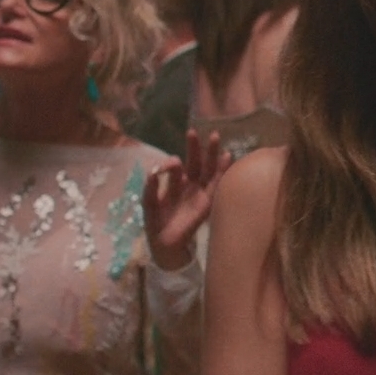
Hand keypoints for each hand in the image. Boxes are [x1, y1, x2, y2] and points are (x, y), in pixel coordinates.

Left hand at [144, 129, 225, 269]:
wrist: (164, 243)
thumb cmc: (155, 222)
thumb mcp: (148, 202)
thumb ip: (151, 187)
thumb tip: (154, 171)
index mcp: (174, 183)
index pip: (176, 167)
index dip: (173, 162)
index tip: (172, 161)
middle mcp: (189, 185)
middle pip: (194, 162)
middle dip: (194, 147)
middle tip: (193, 131)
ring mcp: (200, 192)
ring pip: (207, 169)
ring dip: (211, 154)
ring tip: (214, 137)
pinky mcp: (208, 201)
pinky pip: (216, 183)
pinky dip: (222, 170)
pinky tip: (226, 156)